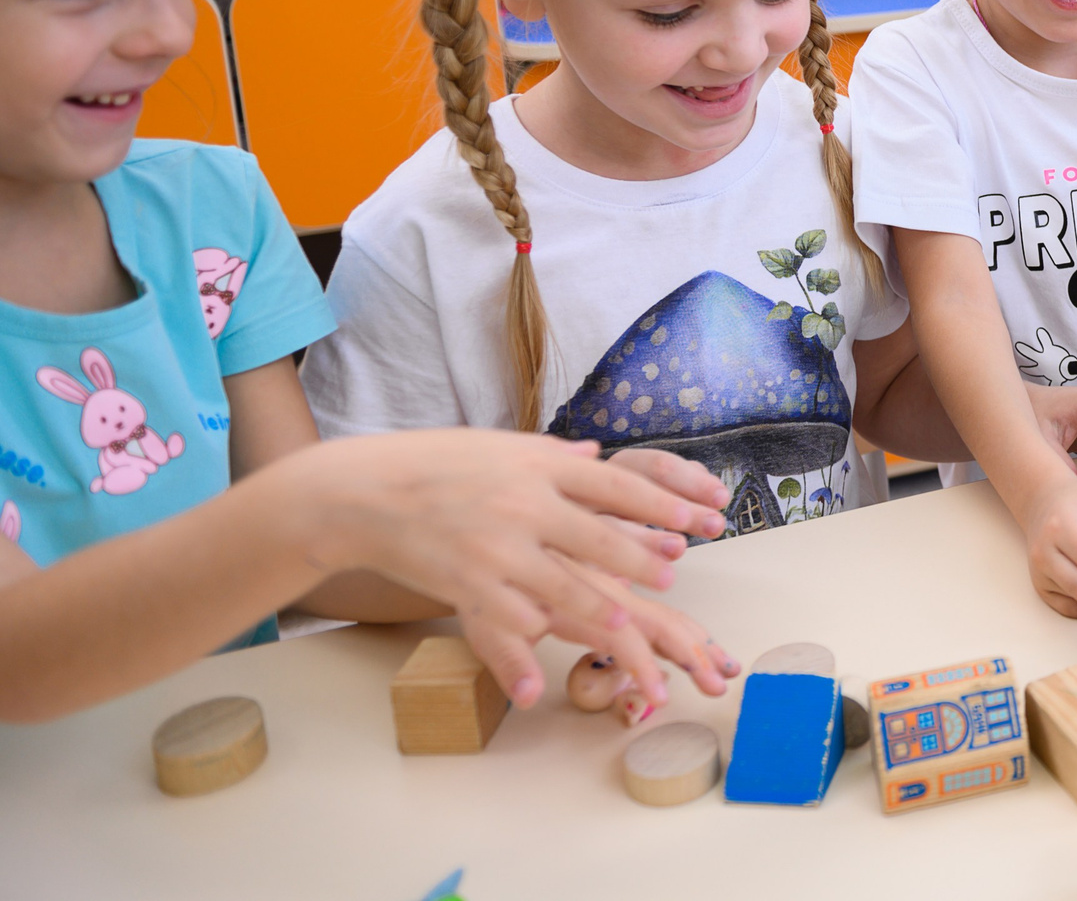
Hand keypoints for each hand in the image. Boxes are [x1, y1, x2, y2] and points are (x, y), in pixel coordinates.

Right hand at [294, 430, 730, 703]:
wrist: (363, 492)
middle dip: (642, 559)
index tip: (695, 523)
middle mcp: (524, 503)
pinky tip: (553, 646)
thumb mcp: (501, 448)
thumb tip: (596, 456)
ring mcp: (496, 546)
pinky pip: (514, 616)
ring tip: (626, 620)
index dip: (663, 507)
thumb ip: (552, 458)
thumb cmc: (435, 464)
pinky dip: (536, 634)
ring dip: (601, 607)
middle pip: (601, 537)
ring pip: (565, 586)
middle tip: (672, 574)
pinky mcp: (468, 583)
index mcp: (539, 464)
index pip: (618, 485)